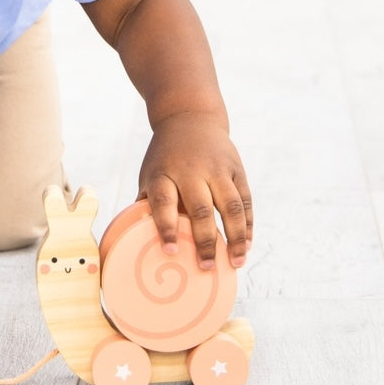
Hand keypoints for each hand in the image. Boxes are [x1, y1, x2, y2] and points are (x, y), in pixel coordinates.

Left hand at [138, 112, 252, 270]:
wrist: (189, 117)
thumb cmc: (165, 157)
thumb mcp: (150, 174)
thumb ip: (148, 205)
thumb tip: (135, 243)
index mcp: (164, 172)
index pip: (164, 202)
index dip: (167, 227)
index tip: (170, 252)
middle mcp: (191, 170)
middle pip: (200, 208)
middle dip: (205, 241)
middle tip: (206, 267)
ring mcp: (217, 168)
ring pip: (230, 206)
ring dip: (235, 237)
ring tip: (236, 263)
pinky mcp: (236, 169)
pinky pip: (245, 200)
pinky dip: (247, 225)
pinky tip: (246, 245)